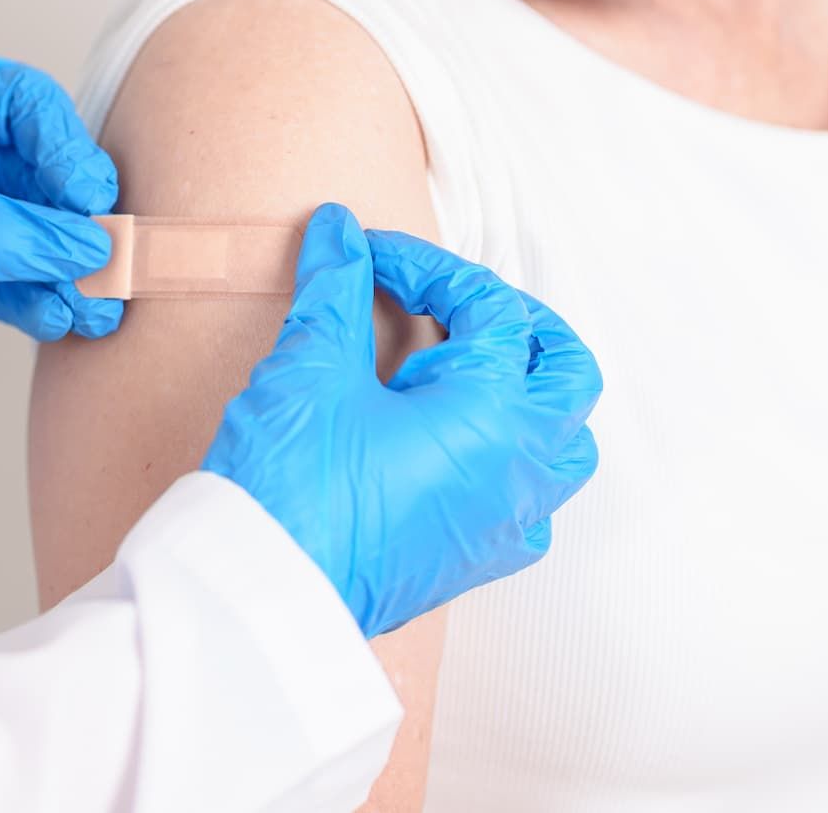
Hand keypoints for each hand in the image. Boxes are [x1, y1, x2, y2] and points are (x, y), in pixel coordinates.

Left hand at [0, 59, 118, 456]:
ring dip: (76, 265)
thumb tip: (82, 240)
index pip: (12, 100)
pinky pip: (32, 286)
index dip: (58, 133)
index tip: (83, 188)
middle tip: (102, 247)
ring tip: (92, 299)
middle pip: (43, 168)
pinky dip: (54, 302)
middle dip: (79, 210)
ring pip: (47, 233)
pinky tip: (59, 319)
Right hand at [202, 204, 602, 637]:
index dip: (427, 267)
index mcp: (494, 411)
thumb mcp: (312, 367)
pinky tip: (456, 448)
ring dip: (530, 396)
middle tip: (455, 301)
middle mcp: (520, 467)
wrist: (261, 597)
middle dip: (520, 322)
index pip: (489, 307)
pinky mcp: (475, 562)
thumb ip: (335, 290)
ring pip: (564, 445)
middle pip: (567, 371)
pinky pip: (530, 508)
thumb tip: (339, 230)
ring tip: (466, 369)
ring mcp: (506, 521)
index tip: (370, 255)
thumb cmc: (291, 483)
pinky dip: (511, 465)